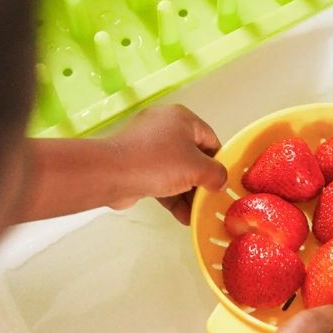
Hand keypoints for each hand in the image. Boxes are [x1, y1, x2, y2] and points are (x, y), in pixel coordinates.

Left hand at [107, 105, 227, 222]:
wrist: (111, 174)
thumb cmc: (158, 163)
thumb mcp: (198, 169)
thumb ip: (217, 174)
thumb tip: (220, 181)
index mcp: (181, 118)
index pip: (210, 139)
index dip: (218, 162)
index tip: (221, 181)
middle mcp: (163, 126)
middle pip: (191, 156)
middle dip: (200, 182)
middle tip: (208, 199)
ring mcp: (145, 144)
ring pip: (175, 169)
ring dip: (186, 193)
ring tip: (194, 213)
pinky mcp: (133, 162)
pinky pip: (158, 177)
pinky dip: (169, 194)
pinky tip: (181, 215)